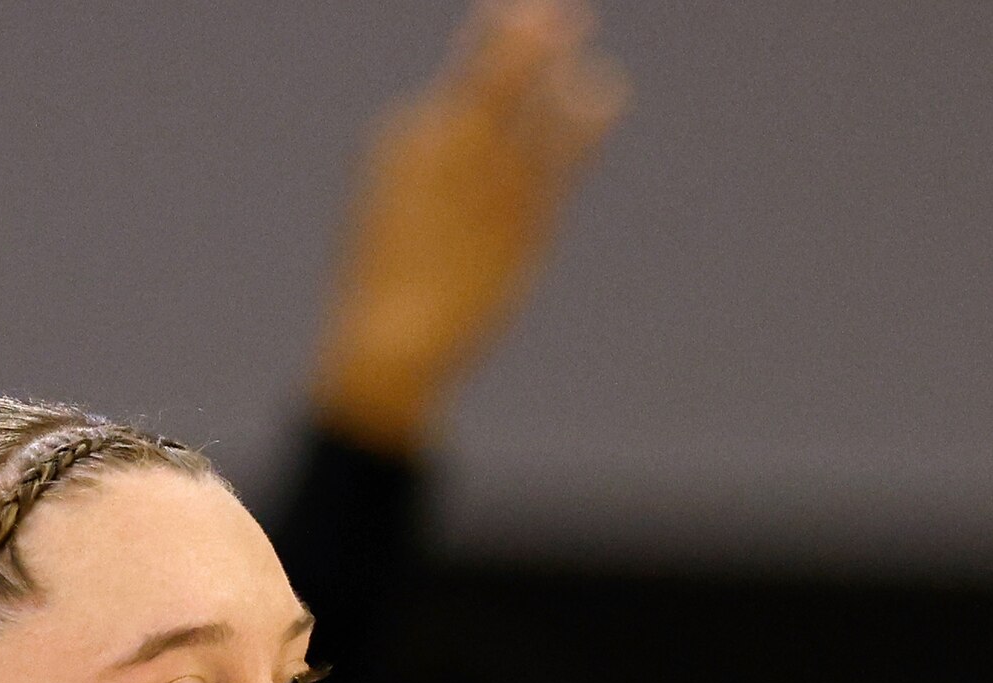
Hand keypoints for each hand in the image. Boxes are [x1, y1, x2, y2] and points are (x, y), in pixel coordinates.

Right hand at [312, 0, 627, 453]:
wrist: (395, 339)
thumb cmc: (386, 283)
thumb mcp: (387, 215)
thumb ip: (419, 172)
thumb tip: (443, 145)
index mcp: (401, 142)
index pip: (446, 102)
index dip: (463, 94)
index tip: (483, 67)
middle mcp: (447, 147)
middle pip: (486, 75)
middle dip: (516, 36)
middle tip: (541, 8)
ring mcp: (490, 174)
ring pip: (525, 99)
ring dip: (550, 57)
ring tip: (575, 19)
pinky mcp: (527, 209)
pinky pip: (562, 150)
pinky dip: (587, 116)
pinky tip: (605, 88)